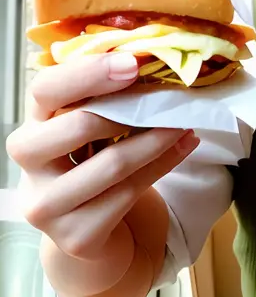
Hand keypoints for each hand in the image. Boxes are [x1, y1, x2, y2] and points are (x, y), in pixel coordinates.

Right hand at [6, 53, 198, 260]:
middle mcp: (29, 166)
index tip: (132, 64)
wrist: (90, 233)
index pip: (45, 90)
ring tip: (185, 124)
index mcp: (32, 127)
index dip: (87, 74)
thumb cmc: (92, 167)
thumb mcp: (91, 131)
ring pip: (112, 164)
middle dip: (129, 108)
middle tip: (169, 96)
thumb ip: (103, 100)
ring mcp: (47, 205)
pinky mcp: (75, 236)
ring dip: (157, 140)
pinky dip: (163, 166)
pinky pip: (129, 193)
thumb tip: (146, 61)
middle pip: (77, 125)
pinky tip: (183, 148)